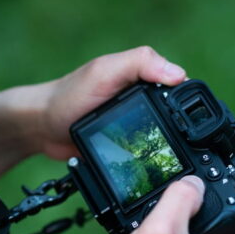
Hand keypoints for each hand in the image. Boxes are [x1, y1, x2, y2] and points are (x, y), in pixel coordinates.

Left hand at [30, 46, 186, 159]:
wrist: (42, 127)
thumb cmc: (70, 95)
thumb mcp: (106, 72)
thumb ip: (140, 63)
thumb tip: (179, 74)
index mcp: (142, 78)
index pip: (178, 88)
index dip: (188, 101)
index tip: (193, 117)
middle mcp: (142, 102)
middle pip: (175, 118)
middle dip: (180, 131)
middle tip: (182, 146)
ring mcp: (134, 127)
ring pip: (163, 140)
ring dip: (166, 150)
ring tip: (172, 161)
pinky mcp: (126, 149)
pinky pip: (146, 157)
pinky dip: (150, 162)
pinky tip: (153, 170)